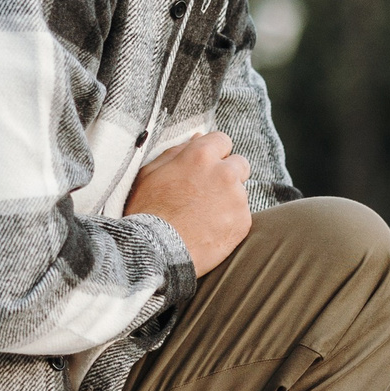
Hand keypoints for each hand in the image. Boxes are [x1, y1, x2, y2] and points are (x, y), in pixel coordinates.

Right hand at [124, 131, 250, 275]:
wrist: (155, 252)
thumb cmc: (146, 211)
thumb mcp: (150, 174)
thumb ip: (177, 152)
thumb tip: (198, 138)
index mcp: (201, 155)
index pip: (222, 140)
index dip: (213, 153)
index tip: (205, 167)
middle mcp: (224, 173)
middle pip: (240, 164)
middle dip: (227, 174)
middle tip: (206, 193)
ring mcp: (236, 198)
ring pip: (240, 192)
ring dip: (227, 200)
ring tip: (202, 217)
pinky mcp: (243, 222)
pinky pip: (241, 216)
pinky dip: (229, 222)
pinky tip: (208, 231)